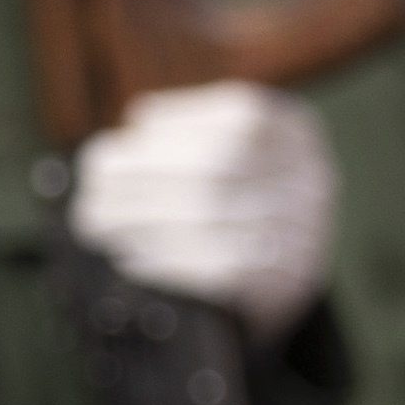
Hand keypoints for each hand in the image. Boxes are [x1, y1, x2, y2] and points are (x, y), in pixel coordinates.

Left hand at [69, 83, 336, 335]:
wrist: (278, 288)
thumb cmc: (235, 209)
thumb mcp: (228, 158)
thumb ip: (189, 134)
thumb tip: (140, 121)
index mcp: (298, 136)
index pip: (241, 116)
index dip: (177, 122)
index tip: (123, 139)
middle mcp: (311, 182)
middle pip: (219, 167)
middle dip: (143, 175)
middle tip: (93, 189)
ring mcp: (304, 235)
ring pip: (211, 218)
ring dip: (140, 220)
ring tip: (98, 224)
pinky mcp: (286, 285)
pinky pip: (217, 269)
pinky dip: (164, 260)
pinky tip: (131, 257)